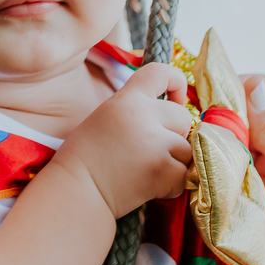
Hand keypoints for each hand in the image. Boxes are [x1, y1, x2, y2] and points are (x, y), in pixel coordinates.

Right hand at [56, 63, 191, 217]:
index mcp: (126, 99)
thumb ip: (137, 112)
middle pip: (183, 117)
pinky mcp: (162, 169)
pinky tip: (150, 187)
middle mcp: (142, 115)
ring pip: (187, 148)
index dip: (176, 82)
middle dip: (175, 136)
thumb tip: (172, 120)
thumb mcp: (106, 118)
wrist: (76, 191)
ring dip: (174, 163)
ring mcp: (154, 142)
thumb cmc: (87, 159)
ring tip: (147, 172)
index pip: (160, 72)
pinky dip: (172, 185)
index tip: (176, 99)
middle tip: (152, 152)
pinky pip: (184, 174)